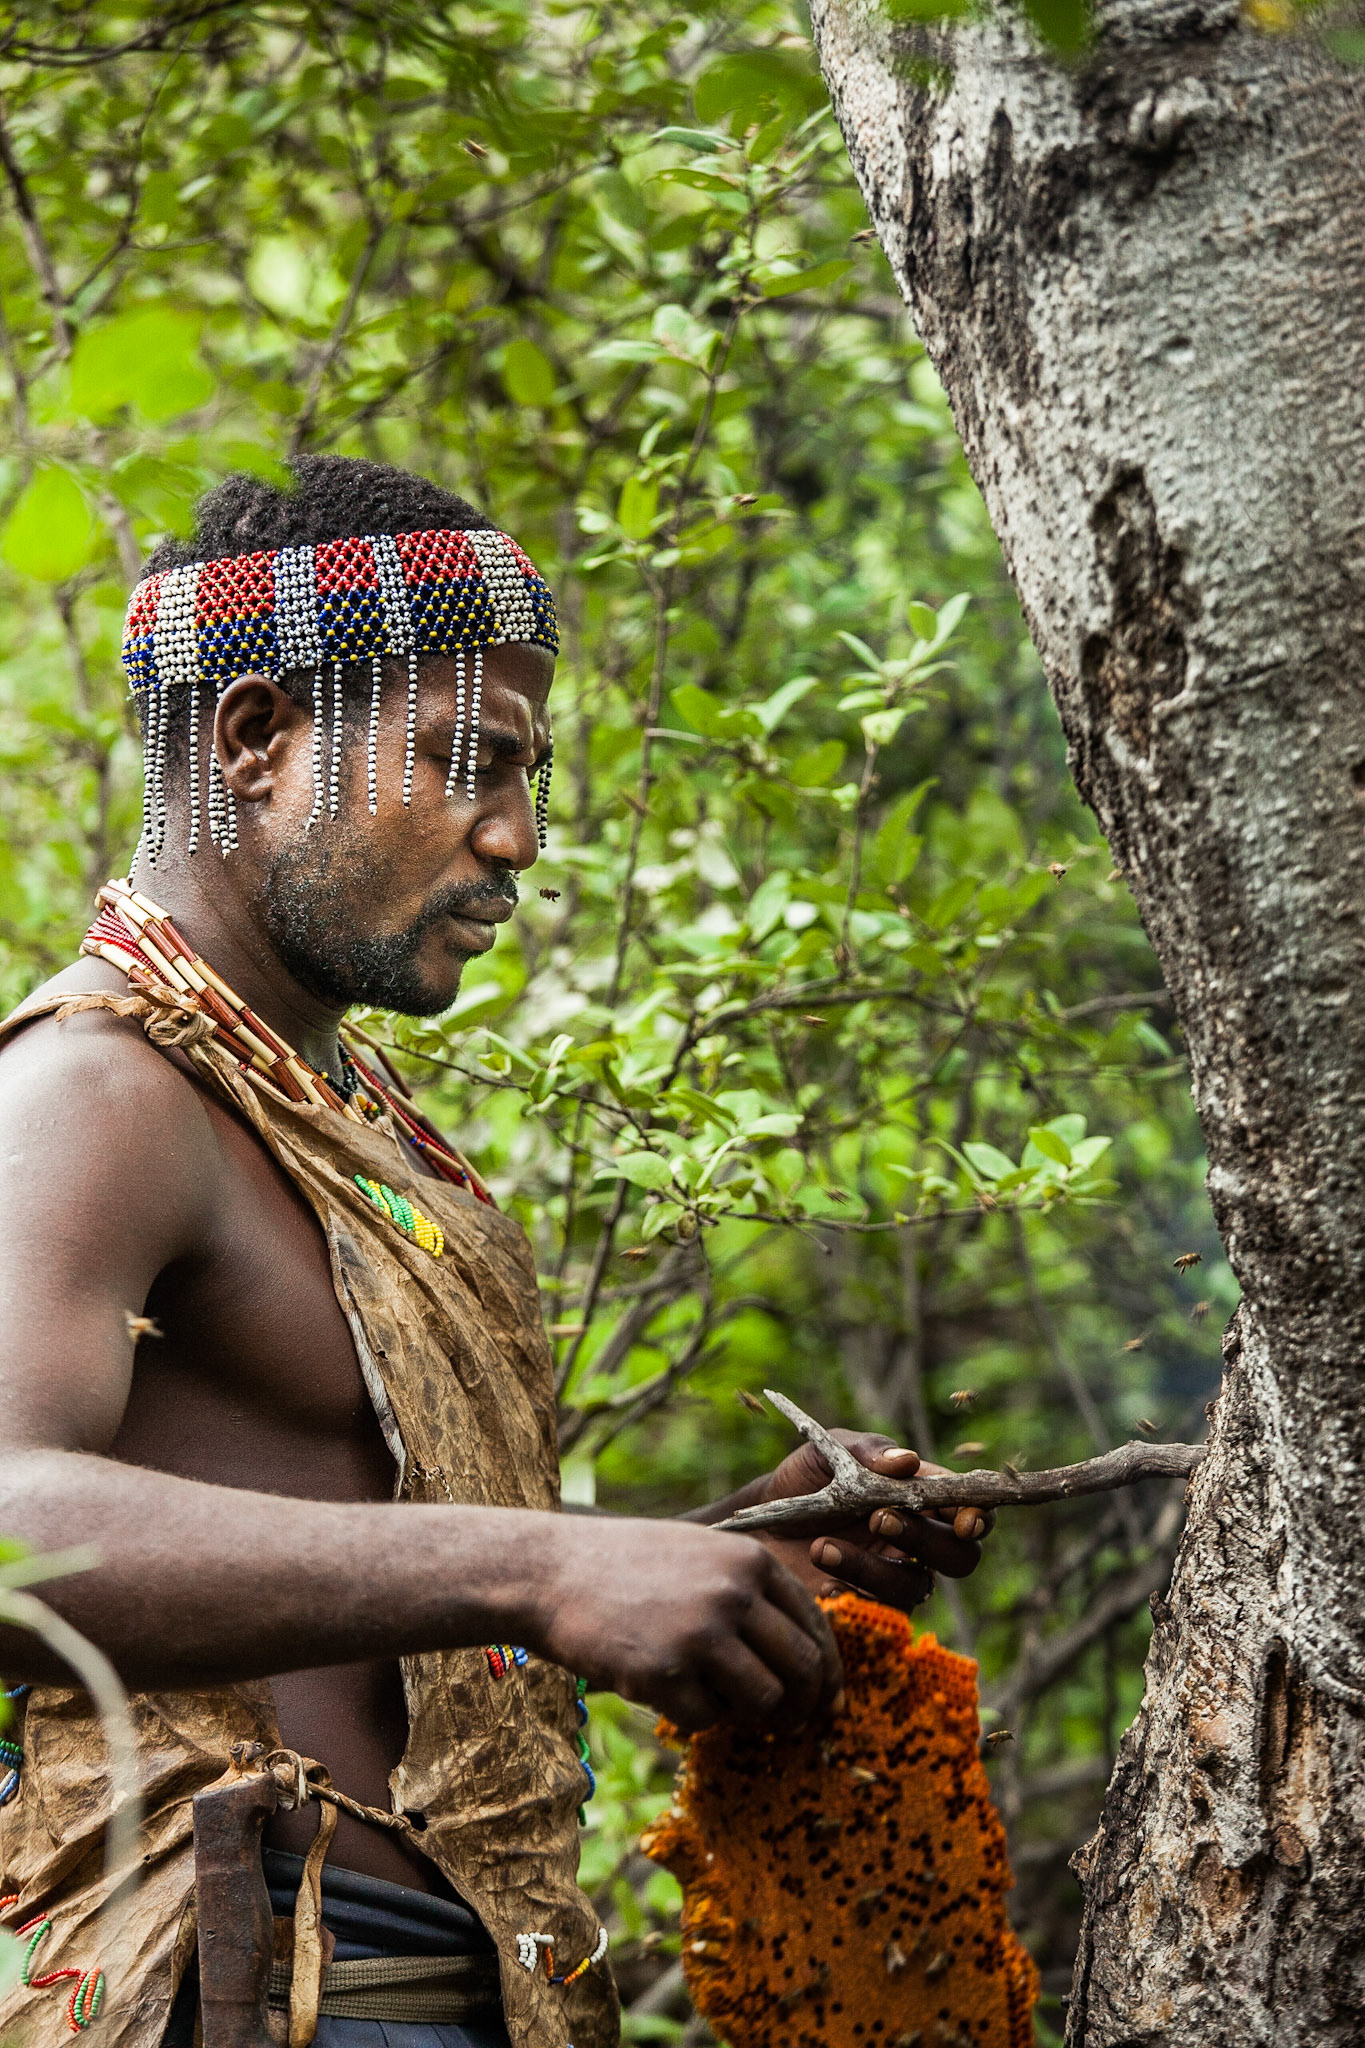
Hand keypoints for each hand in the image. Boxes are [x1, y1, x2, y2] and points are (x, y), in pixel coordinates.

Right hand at [528, 1515, 841, 1734]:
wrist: (552, 1571)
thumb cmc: (629, 1567)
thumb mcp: (702, 1557)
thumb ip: (752, 1596)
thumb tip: (808, 1665)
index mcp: (750, 1561)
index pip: (816, 1626)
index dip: (828, 1671)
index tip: (827, 1701)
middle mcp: (734, 1594)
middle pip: (802, 1670)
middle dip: (803, 1707)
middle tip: (791, 1725)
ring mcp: (700, 1633)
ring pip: (765, 1701)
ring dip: (751, 1716)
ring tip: (721, 1704)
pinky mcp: (664, 1673)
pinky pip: (707, 1720)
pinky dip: (693, 1717)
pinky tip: (666, 1690)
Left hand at [753, 1430, 992, 1615]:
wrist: (757, 1522)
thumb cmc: (803, 1480)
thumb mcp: (830, 1452)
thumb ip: (869, 1451)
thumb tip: (909, 1462)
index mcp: (922, 1499)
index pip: (972, 1510)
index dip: (979, 1517)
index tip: (963, 1520)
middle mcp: (917, 1543)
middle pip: (959, 1556)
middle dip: (925, 1539)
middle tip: (879, 1519)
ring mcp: (893, 1577)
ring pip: (914, 1586)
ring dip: (872, 1567)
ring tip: (821, 1547)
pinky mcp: (865, 1607)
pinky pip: (876, 1614)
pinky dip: (850, 1595)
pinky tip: (820, 1582)